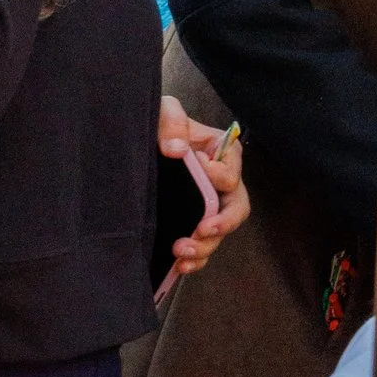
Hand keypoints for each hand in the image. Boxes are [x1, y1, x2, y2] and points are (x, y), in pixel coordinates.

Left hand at [159, 97, 250, 276]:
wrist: (139, 145)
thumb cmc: (159, 124)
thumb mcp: (165, 111)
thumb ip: (172, 121)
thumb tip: (175, 148)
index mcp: (222, 154)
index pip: (230, 171)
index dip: (217, 174)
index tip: (195, 164)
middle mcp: (222, 183)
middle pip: (236, 208)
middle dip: (222, 222)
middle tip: (203, 229)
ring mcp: (208, 207)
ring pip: (219, 232)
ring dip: (205, 246)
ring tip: (181, 251)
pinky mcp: (193, 224)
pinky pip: (204, 246)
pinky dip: (196, 260)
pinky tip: (181, 266)